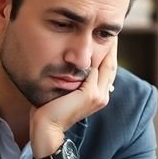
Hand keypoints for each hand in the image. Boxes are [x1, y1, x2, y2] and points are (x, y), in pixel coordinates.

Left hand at [30, 41, 117, 158]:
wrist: (47, 129)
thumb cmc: (50, 110)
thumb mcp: (64, 91)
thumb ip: (72, 80)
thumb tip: (70, 64)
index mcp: (99, 95)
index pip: (108, 69)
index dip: (108, 52)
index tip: (105, 36)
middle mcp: (103, 95)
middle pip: (111, 65)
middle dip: (111, 46)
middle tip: (108, 29)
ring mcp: (98, 96)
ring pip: (106, 65)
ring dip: (105, 47)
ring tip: (101, 32)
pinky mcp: (90, 94)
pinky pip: (94, 69)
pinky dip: (92, 54)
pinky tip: (90, 42)